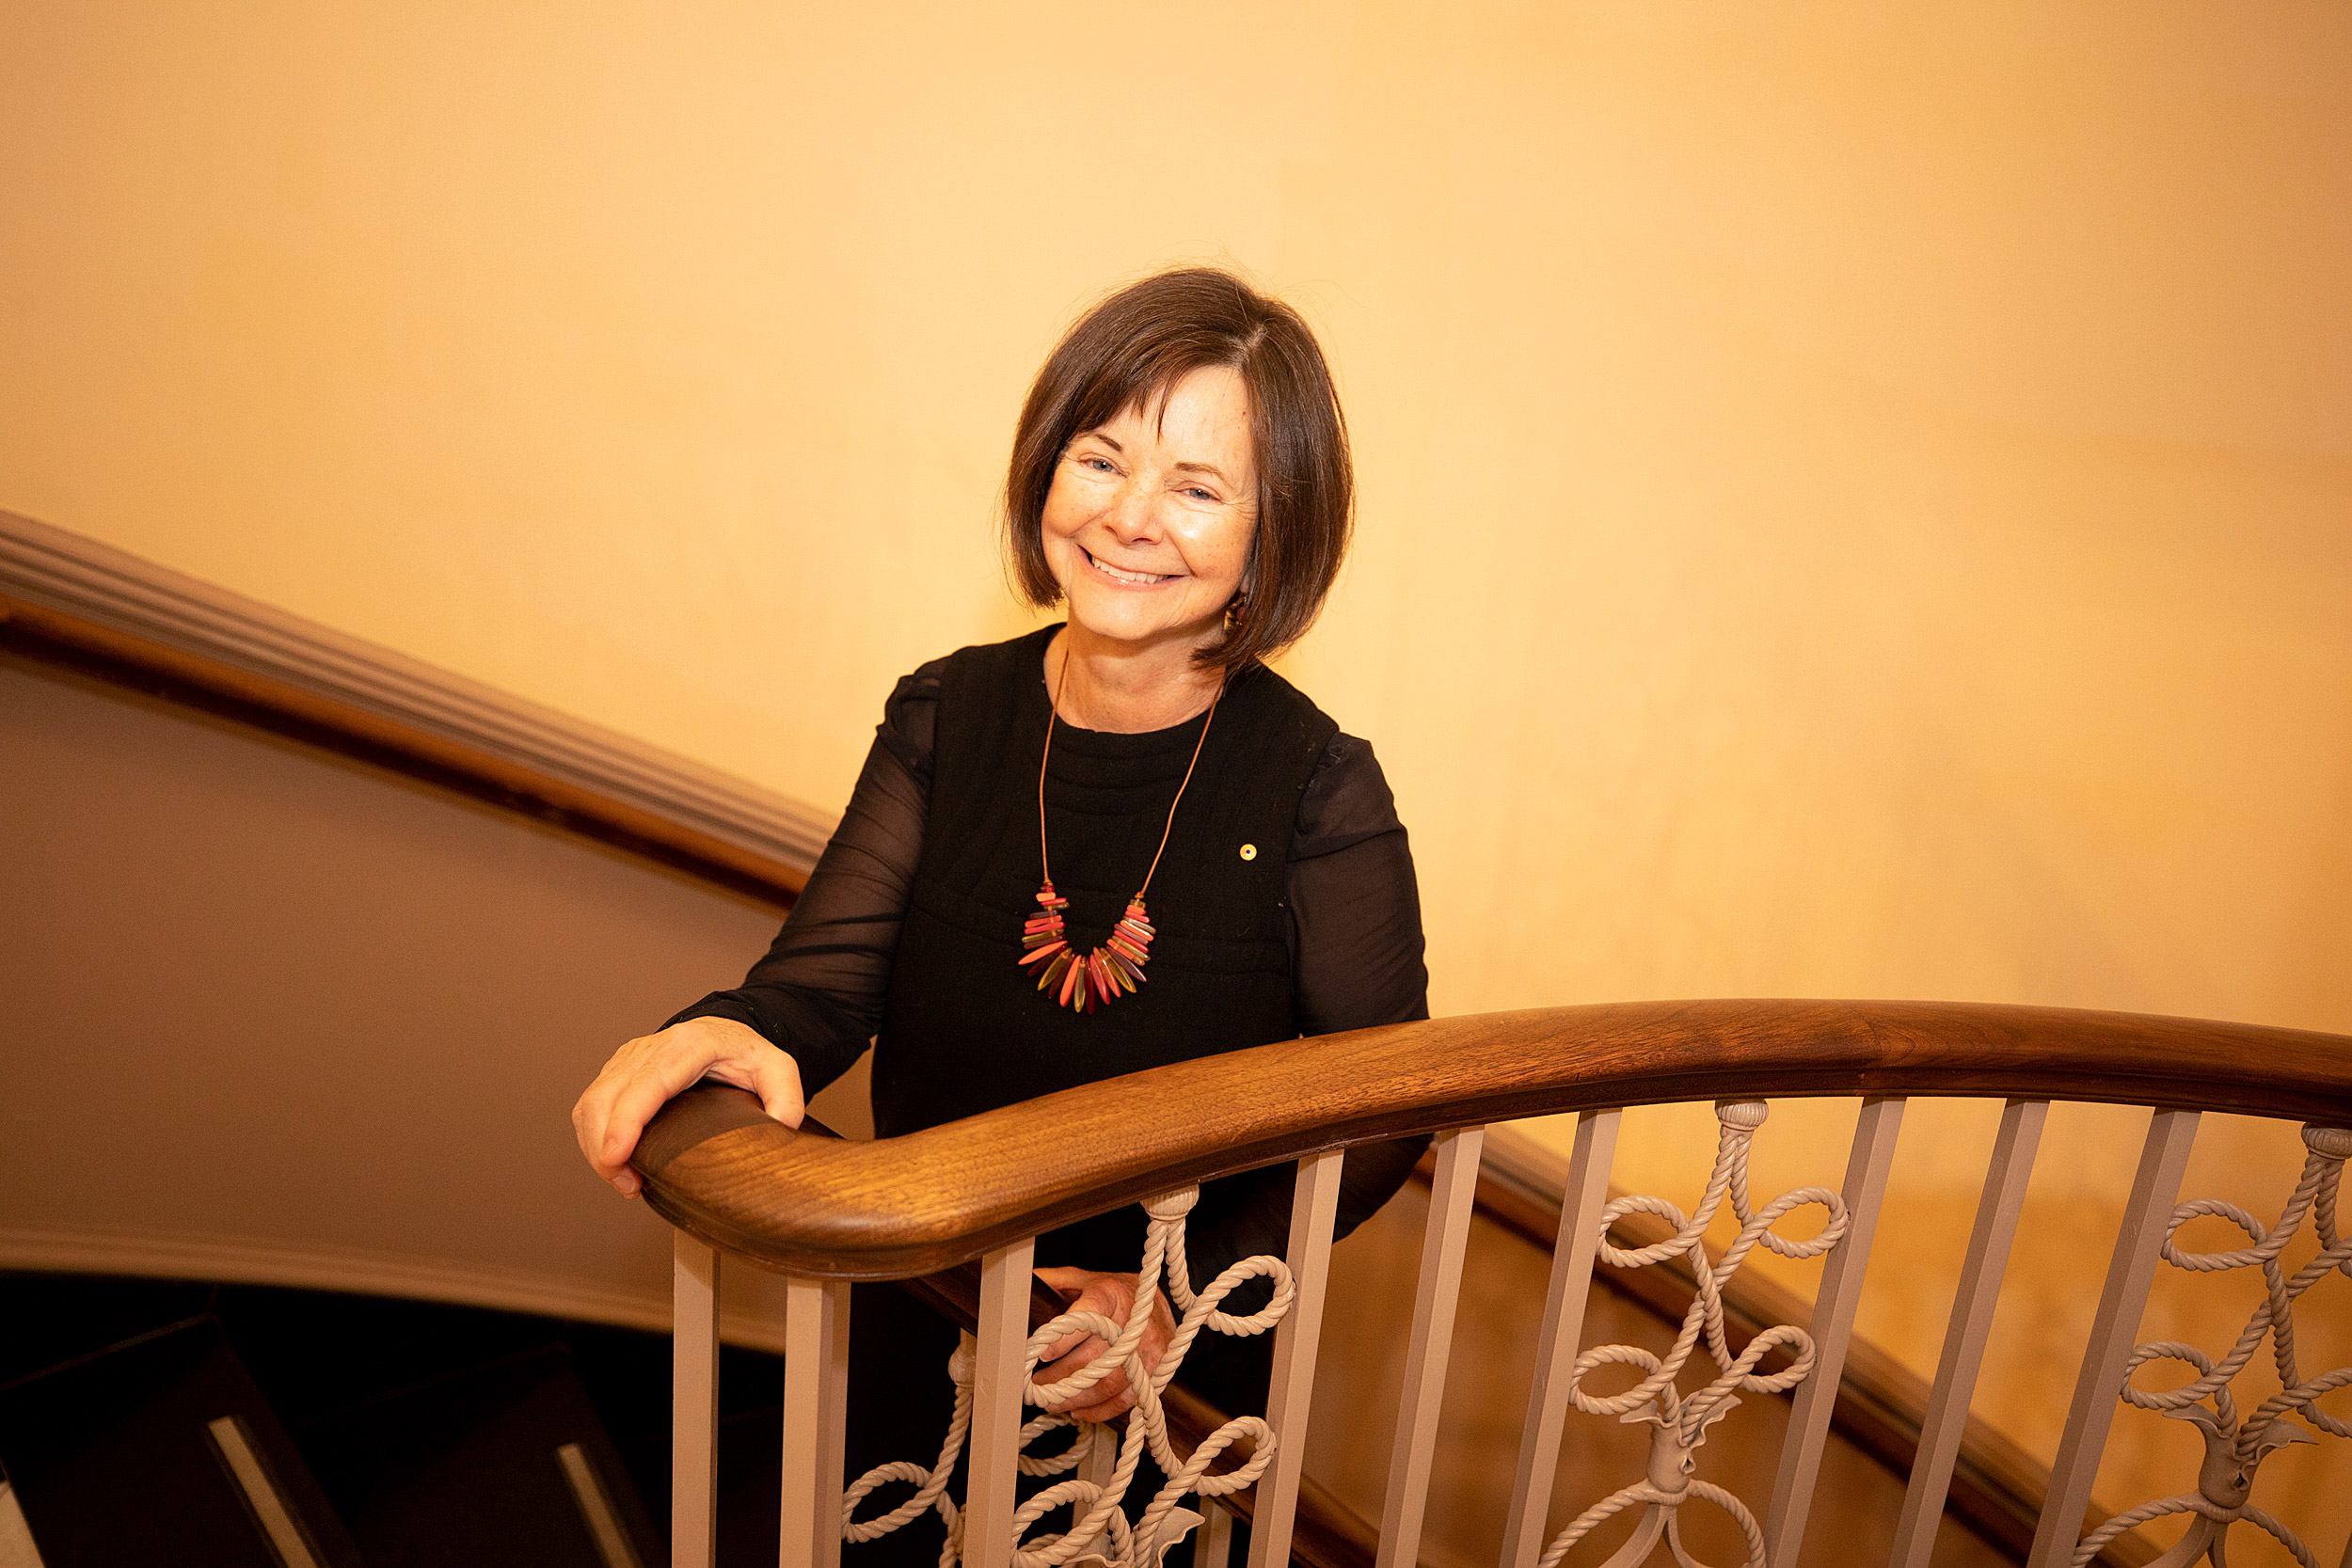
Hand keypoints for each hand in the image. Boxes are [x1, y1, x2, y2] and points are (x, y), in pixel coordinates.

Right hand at [571, 1016, 803, 1196]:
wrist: (725, 1031)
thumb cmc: (745, 1053)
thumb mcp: (778, 1069)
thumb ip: (786, 1098)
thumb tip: (779, 1131)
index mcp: (688, 1046)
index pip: (646, 1083)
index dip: (626, 1122)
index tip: (617, 1156)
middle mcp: (648, 1048)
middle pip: (607, 1098)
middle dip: (605, 1147)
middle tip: (628, 1185)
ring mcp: (626, 1059)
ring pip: (591, 1104)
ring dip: (596, 1148)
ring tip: (625, 1181)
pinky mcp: (614, 1072)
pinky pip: (589, 1108)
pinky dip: (593, 1139)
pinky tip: (617, 1164)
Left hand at [1031, 1267, 1174, 1421]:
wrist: (1155, 1303)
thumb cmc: (1114, 1292)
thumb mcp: (1083, 1279)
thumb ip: (1053, 1283)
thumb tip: (1018, 1285)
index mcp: (1111, 1294)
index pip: (1088, 1316)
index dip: (1065, 1338)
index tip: (1042, 1353)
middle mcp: (1132, 1321)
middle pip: (1093, 1359)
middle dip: (1059, 1378)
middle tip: (1035, 1386)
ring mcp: (1147, 1349)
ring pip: (1108, 1384)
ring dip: (1075, 1399)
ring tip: (1051, 1401)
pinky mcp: (1155, 1370)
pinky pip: (1126, 1399)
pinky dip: (1098, 1410)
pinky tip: (1078, 1409)